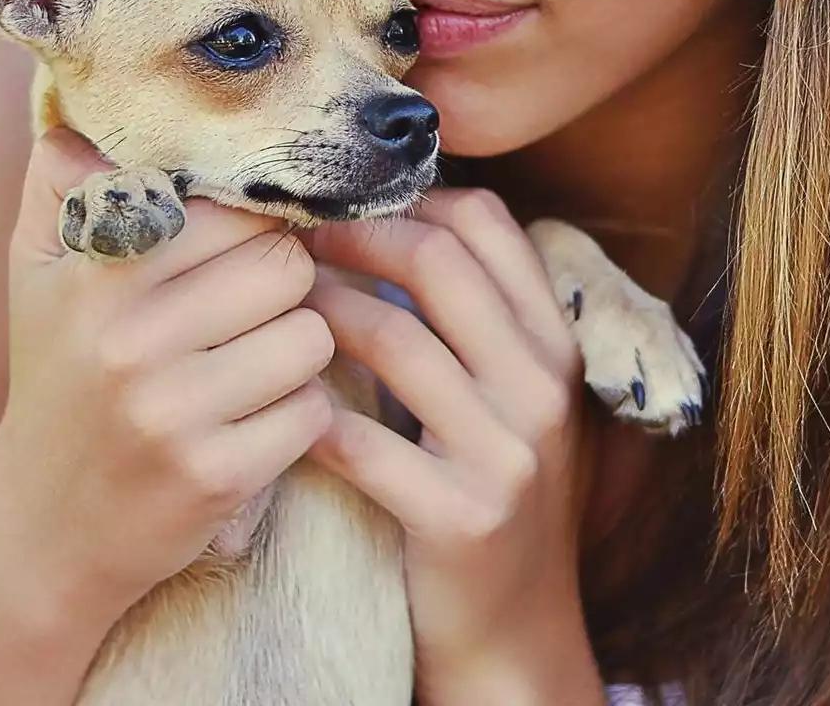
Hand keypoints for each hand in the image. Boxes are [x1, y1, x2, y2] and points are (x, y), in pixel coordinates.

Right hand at [0, 128, 336, 611]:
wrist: (44, 528)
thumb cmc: (57, 376)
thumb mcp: (34, 270)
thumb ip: (59, 175)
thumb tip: (84, 95)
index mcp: (96, 273)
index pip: (235, 209)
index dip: (253, 224)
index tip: (240, 248)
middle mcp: (129, 339)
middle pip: (286, 267)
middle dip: (283, 286)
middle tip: (249, 310)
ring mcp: (172, 412)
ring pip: (311, 336)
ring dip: (296, 350)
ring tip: (248, 365)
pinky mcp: (214, 477)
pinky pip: (311, 413)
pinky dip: (296, 416)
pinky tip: (251, 421)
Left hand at [300, 189, 605, 697]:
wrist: (515, 631)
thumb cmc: (492, 492)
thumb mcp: (513, 399)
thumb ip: (475, 321)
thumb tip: (389, 221)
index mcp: (556, 346)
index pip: (490, 223)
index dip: (408, 198)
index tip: (346, 205)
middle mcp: (541, 389)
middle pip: (438, 262)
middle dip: (353, 236)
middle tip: (293, 241)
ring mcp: (505, 455)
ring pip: (394, 341)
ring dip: (320, 313)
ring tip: (273, 309)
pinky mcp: (459, 518)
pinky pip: (361, 444)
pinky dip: (308, 413)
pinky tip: (277, 399)